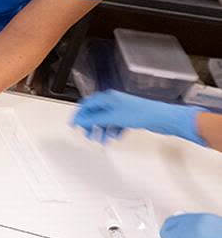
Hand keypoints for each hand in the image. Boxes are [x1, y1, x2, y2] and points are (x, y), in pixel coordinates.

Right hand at [72, 90, 204, 145]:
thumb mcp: (113, 118)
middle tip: (87, 134)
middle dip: (90, 124)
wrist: (163, 118)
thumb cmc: (143, 113)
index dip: (79, 114)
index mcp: (108, 98)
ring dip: (101, 129)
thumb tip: (79, 120)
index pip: (87, 104)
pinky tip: (114, 137)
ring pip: (106, 119)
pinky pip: (116, 124)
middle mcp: (115, 101)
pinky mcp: (130, 116)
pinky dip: (112, 131)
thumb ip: (94, 119)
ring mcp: (123, 109)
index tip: (74, 124)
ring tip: (100, 139)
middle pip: (96, 112)